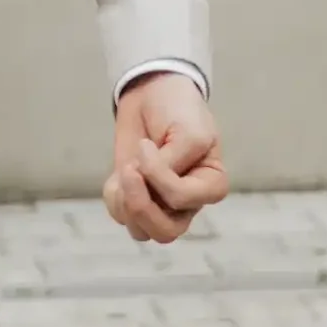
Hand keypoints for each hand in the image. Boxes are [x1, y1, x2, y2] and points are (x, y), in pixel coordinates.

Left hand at [104, 72, 227, 243]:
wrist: (153, 94)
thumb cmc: (179, 111)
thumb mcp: (188, 132)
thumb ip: (173, 163)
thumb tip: (143, 183)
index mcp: (212, 185)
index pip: (183, 199)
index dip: (159, 176)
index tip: (147, 144)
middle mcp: (189, 203)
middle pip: (166, 232)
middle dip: (139, 204)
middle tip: (129, 169)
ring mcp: (163, 205)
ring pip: (142, 231)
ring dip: (126, 202)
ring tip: (126, 170)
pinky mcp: (138, 199)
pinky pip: (121, 216)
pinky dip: (114, 197)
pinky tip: (119, 174)